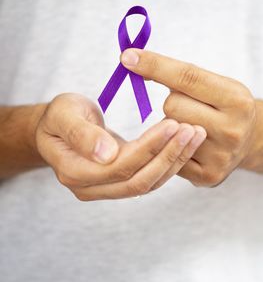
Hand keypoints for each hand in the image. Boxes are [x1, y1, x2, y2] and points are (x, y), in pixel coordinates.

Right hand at [35, 93, 205, 199]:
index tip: (173, 124)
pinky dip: (169, 161)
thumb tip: (106, 154)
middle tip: (192, 130)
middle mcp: (91, 187)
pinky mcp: (120, 180)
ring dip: (175, 160)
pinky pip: (149, 176)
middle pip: (138, 180)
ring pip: (148, 182)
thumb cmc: (59, 116)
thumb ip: (80, 134)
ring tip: (196, 135)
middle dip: (168, 155)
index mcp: (74, 171)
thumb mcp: (62, 115)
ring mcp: (106, 187)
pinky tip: (184, 144)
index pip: (120, 166)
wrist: (57, 127)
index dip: (148, 147)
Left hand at [120, 48, 256, 186]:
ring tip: (190, 124)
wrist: (248, 139)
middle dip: (173, 101)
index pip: (187, 77)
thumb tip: (134, 61)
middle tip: (190, 106)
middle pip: (172, 105)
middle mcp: (232, 129)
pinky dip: (170, 145)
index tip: (128, 56)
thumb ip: (179, 75)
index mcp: (236, 99)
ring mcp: (220, 156)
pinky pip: (167, 153)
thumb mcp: (214, 83)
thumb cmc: (224, 106)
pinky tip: (186, 143)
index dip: (154, 65)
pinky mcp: (207, 175)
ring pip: (166, 130)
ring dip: (170, 124)